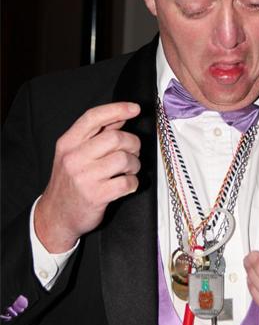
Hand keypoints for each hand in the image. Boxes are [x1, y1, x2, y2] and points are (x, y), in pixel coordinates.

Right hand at [34, 102, 140, 252]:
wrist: (56, 216)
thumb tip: (121, 116)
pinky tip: (127, 184)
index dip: (117, 109)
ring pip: (124, 159)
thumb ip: (97, 134)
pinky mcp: (96, 196)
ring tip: (129, 169)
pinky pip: (127, 182)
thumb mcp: (74, 153)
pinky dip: (133, 182)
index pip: (93, 117)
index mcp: (68, 143)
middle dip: (132, 143)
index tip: (135, 108)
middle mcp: (74, 158)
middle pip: (115, 138)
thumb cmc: (69, 181)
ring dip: (134, 164)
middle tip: (133, 151)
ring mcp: (84, 177)